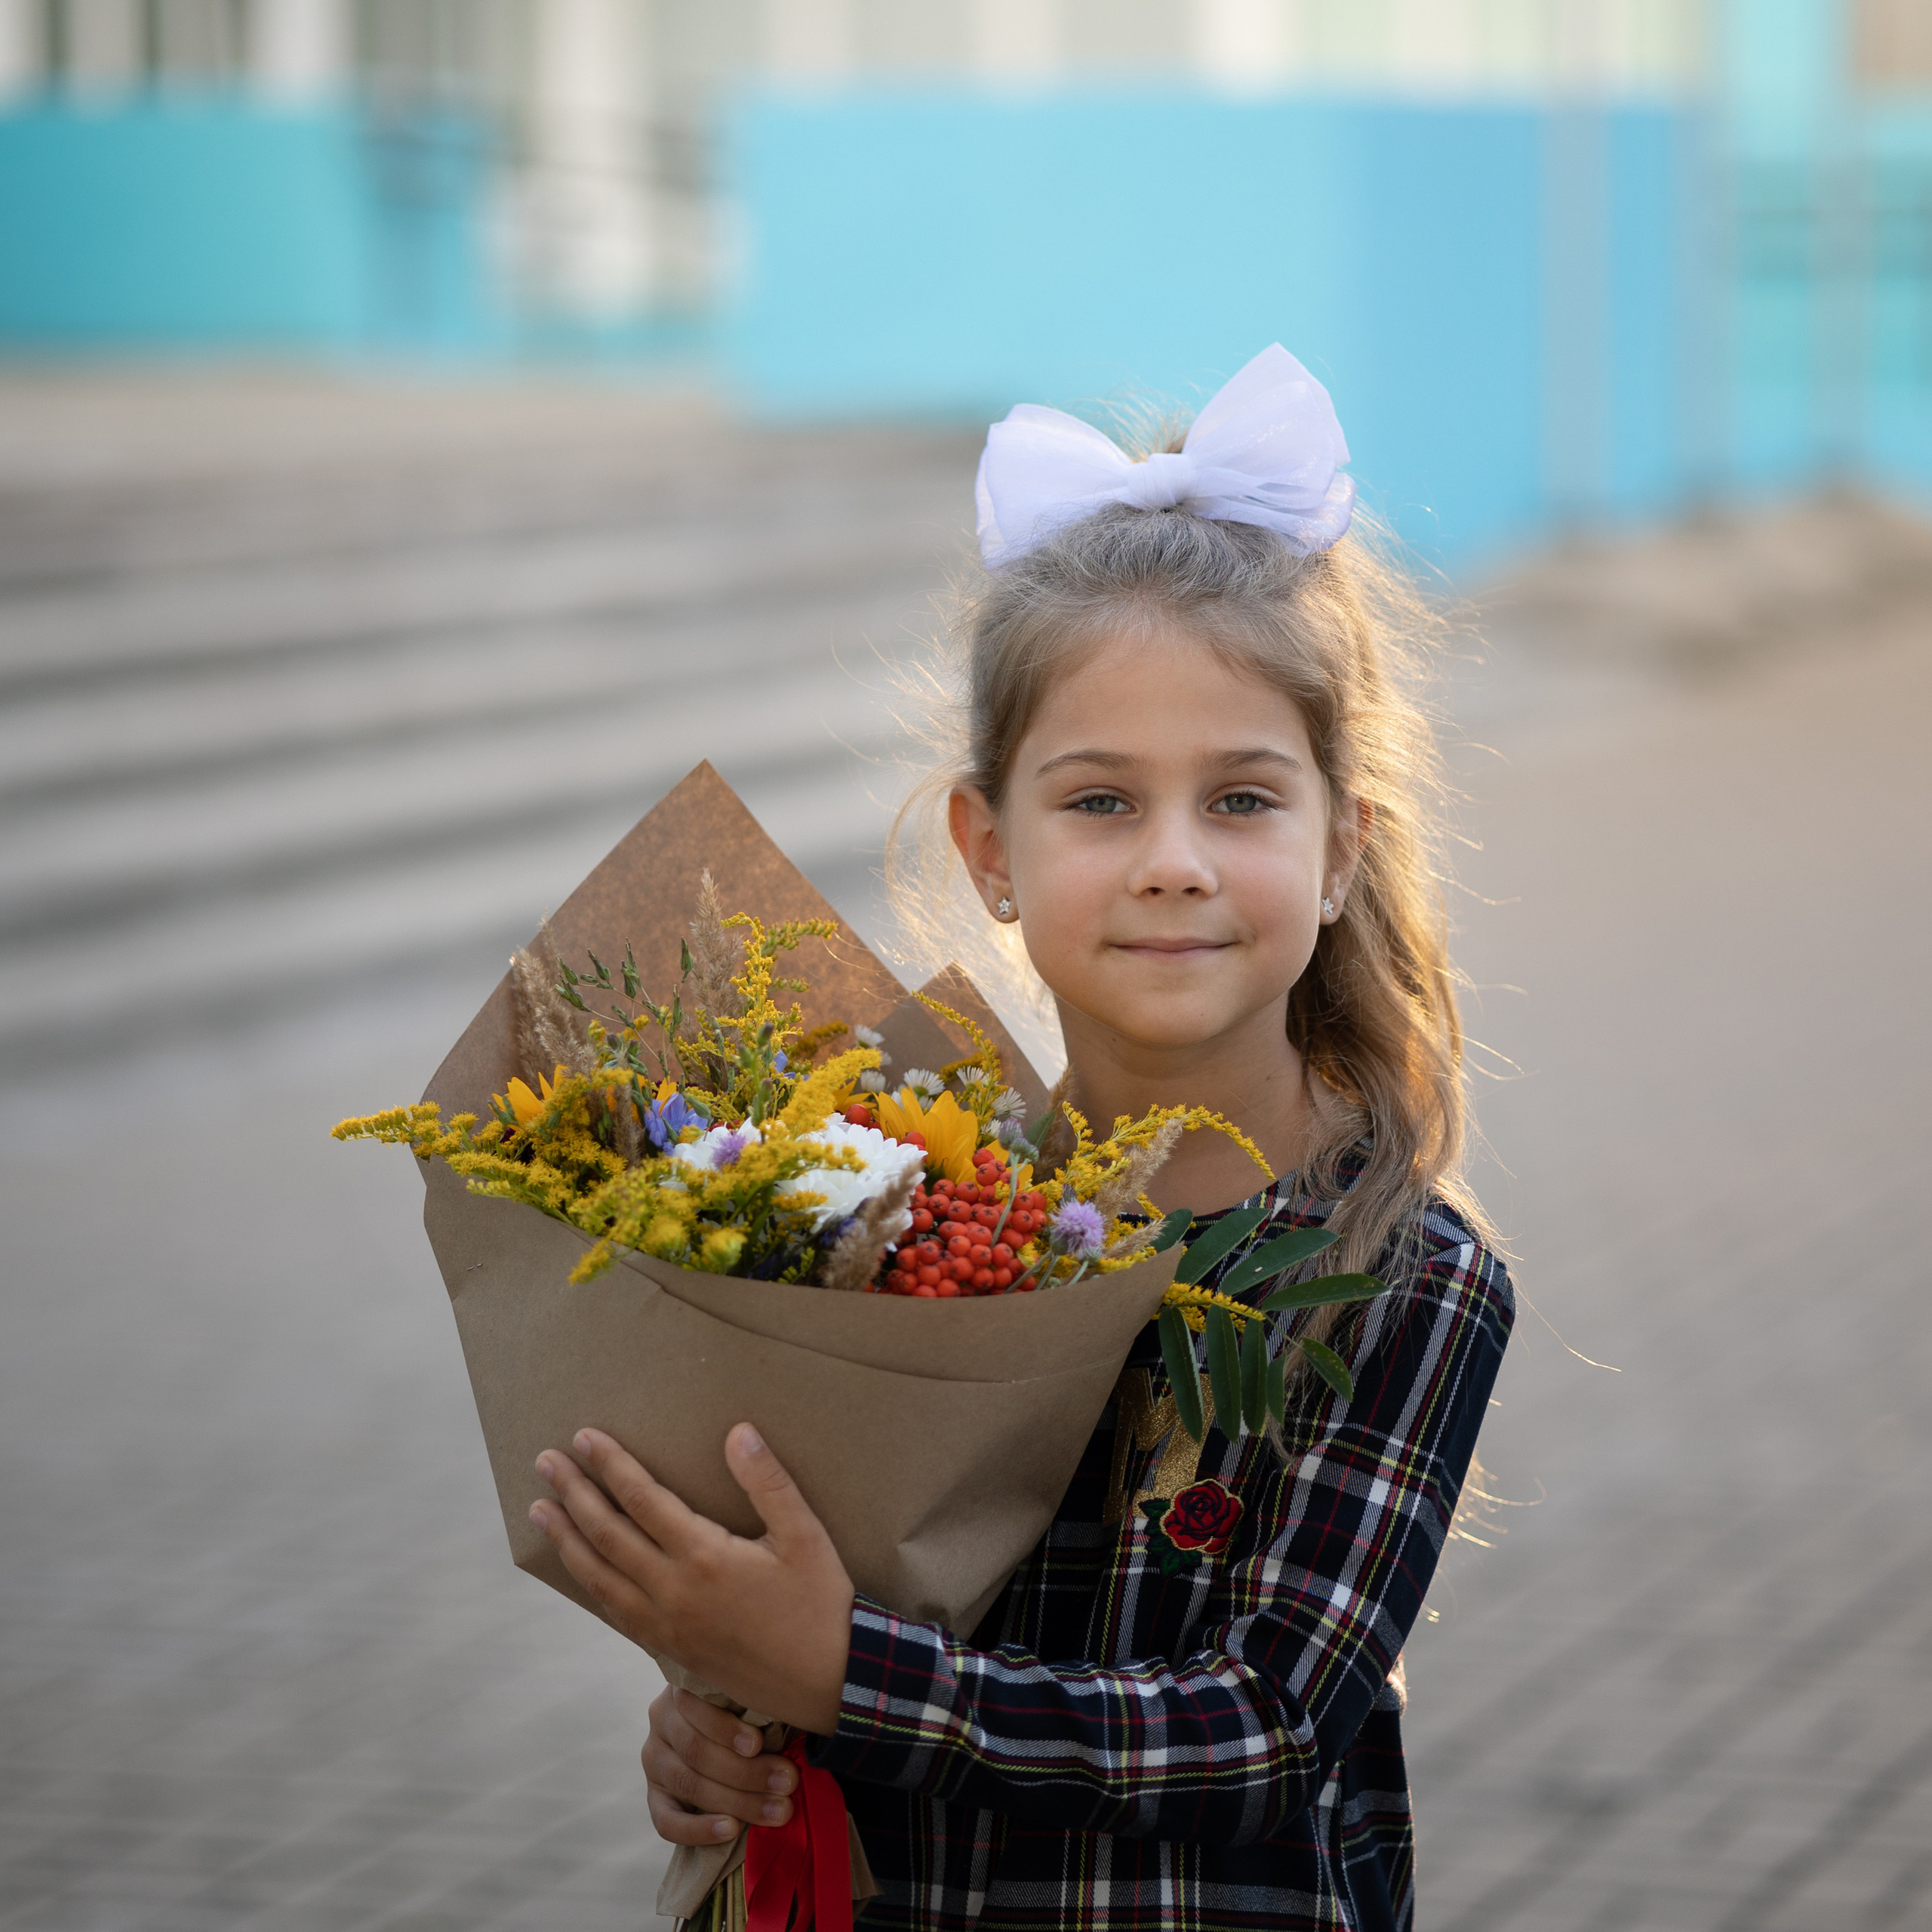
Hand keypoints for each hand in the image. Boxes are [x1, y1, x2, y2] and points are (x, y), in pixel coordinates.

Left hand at [530, 1422, 852, 1733]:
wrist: (827, 1683)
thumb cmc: (820, 1605)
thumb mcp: (806, 1536)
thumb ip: (768, 1482)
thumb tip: (737, 1432)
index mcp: (705, 1557)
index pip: (643, 1500)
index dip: (611, 1466)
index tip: (584, 1438)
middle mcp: (674, 1592)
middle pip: (608, 1535)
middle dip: (573, 1495)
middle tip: (544, 1463)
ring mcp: (667, 1625)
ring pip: (600, 1578)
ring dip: (567, 1541)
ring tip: (541, 1511)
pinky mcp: (671, 1649)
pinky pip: (616, 1612)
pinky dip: (589, 1584)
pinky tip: (580, 1568)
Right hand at [642, 1685, 798, 1846]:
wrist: (728, 1738)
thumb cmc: (750, 1710)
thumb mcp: (750, 1698)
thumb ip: (759, 1705)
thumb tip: (795, 1715)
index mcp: (684, 1687)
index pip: (693, 1706)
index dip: (725, 1728)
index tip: (759, 1744)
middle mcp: (662, 1719)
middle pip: (696, 1750)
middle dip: (747, 1771)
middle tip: (788, 1782)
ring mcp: (655, 1759)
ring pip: (689, 1784)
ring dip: (738, 1801)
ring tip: (777, 1810)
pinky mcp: (655, 1796)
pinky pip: (667, 1822)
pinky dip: (699, 1830)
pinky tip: (731, 1830)